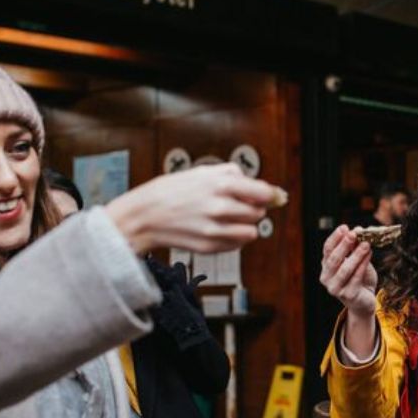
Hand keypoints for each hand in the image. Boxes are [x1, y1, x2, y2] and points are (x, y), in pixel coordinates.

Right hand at [107, 163, 276, 253]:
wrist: (144, 216)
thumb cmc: (171, 191)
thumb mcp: (202, 171)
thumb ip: (232, 175)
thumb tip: (260, 185)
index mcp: (220, 185)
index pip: (263, 193)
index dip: (271, 195)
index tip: (273, 196)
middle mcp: (220, 207)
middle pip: (259, 213)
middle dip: (254, 209)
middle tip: (240, 205)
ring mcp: (216, 229)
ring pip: (252, 232)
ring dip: (246, 226)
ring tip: (231, 219)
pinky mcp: (210, 246)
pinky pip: (238, 244)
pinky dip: (234, 238)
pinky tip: (220, 229)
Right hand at [319, 225, 377, 317]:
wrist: (365, 300)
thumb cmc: (359, 277)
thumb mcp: (357, 260)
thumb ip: (355, 247)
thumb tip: (358, 229)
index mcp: (326, 266)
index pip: (327, 249)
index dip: (335, 238)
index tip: (344, 227)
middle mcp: (326, 278)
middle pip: (334, 259)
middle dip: (344, 245)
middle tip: (354, 234)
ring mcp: (335, 288)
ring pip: (345, 270)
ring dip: (356, 255)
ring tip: (366, 244)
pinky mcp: (348, 296)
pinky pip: (356, 278)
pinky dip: (363, 265)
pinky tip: (369, 255)